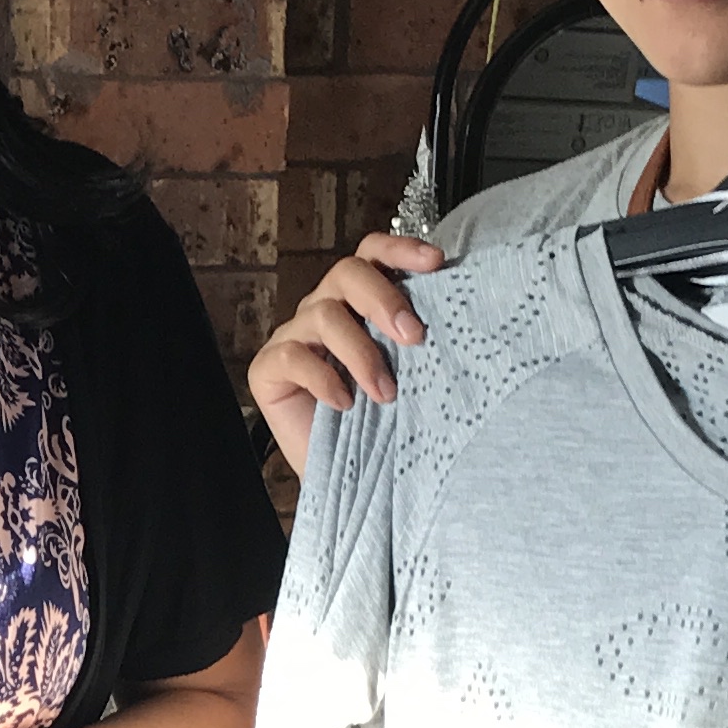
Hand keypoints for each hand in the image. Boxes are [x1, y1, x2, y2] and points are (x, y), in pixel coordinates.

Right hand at [248, 234, 445, 476]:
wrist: (347, 478)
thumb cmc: (381, 425)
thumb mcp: (409, 377)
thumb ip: (416, 343)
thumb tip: (459, 318)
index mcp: (360, 302)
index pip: (373, 254)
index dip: (400, 249)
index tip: (436, 263)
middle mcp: (325, 310)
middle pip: (347, 273)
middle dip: (383, 300)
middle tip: (415, 337)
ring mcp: (294, 337)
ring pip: (324, 314)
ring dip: (362, 353)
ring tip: (386, 393)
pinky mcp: (268, 369)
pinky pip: (293, 356)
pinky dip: (323, 378)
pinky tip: (344, 404)